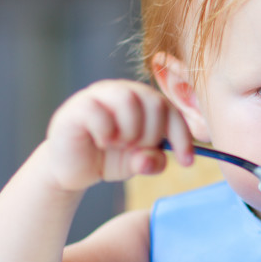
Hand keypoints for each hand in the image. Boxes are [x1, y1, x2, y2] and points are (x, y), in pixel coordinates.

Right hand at [45, 80, 194, 191]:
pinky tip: (101, 142)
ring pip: (128, 100)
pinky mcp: (77, 107)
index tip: (187, 162)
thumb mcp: (138, 163)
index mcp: (143, 101)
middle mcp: (123, 92)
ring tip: (119, 145)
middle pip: (154, 102)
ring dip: (130, 131)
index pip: (172, 110)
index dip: (182, 136)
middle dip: (153, 135)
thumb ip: (152, 161)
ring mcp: (99, 95)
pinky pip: (99, 112)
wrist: (73, 169)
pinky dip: (106, 133)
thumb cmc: (109, 158)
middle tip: (137, 150)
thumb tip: (150, 159)